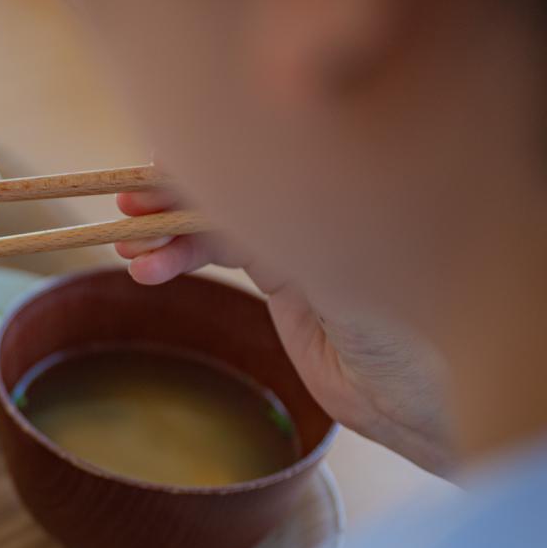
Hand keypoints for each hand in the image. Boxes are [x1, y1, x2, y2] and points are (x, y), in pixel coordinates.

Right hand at [116, 186, 453, 474]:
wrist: (421, 396)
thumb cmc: (404, 315)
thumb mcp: (332, 256)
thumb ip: (274, 212)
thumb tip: (217, 164)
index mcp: (347, 180)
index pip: (262, 152)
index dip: (207, 154)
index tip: (156, 161)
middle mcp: (325, 198)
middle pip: (237, 180)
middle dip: (176, 191)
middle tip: (126, 205)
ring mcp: (306, 238)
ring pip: (223, 219)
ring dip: (170, 232)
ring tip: (125, 247)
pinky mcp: (291, 281)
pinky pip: (227, 253)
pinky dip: (183, 258)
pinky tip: (147, 270)